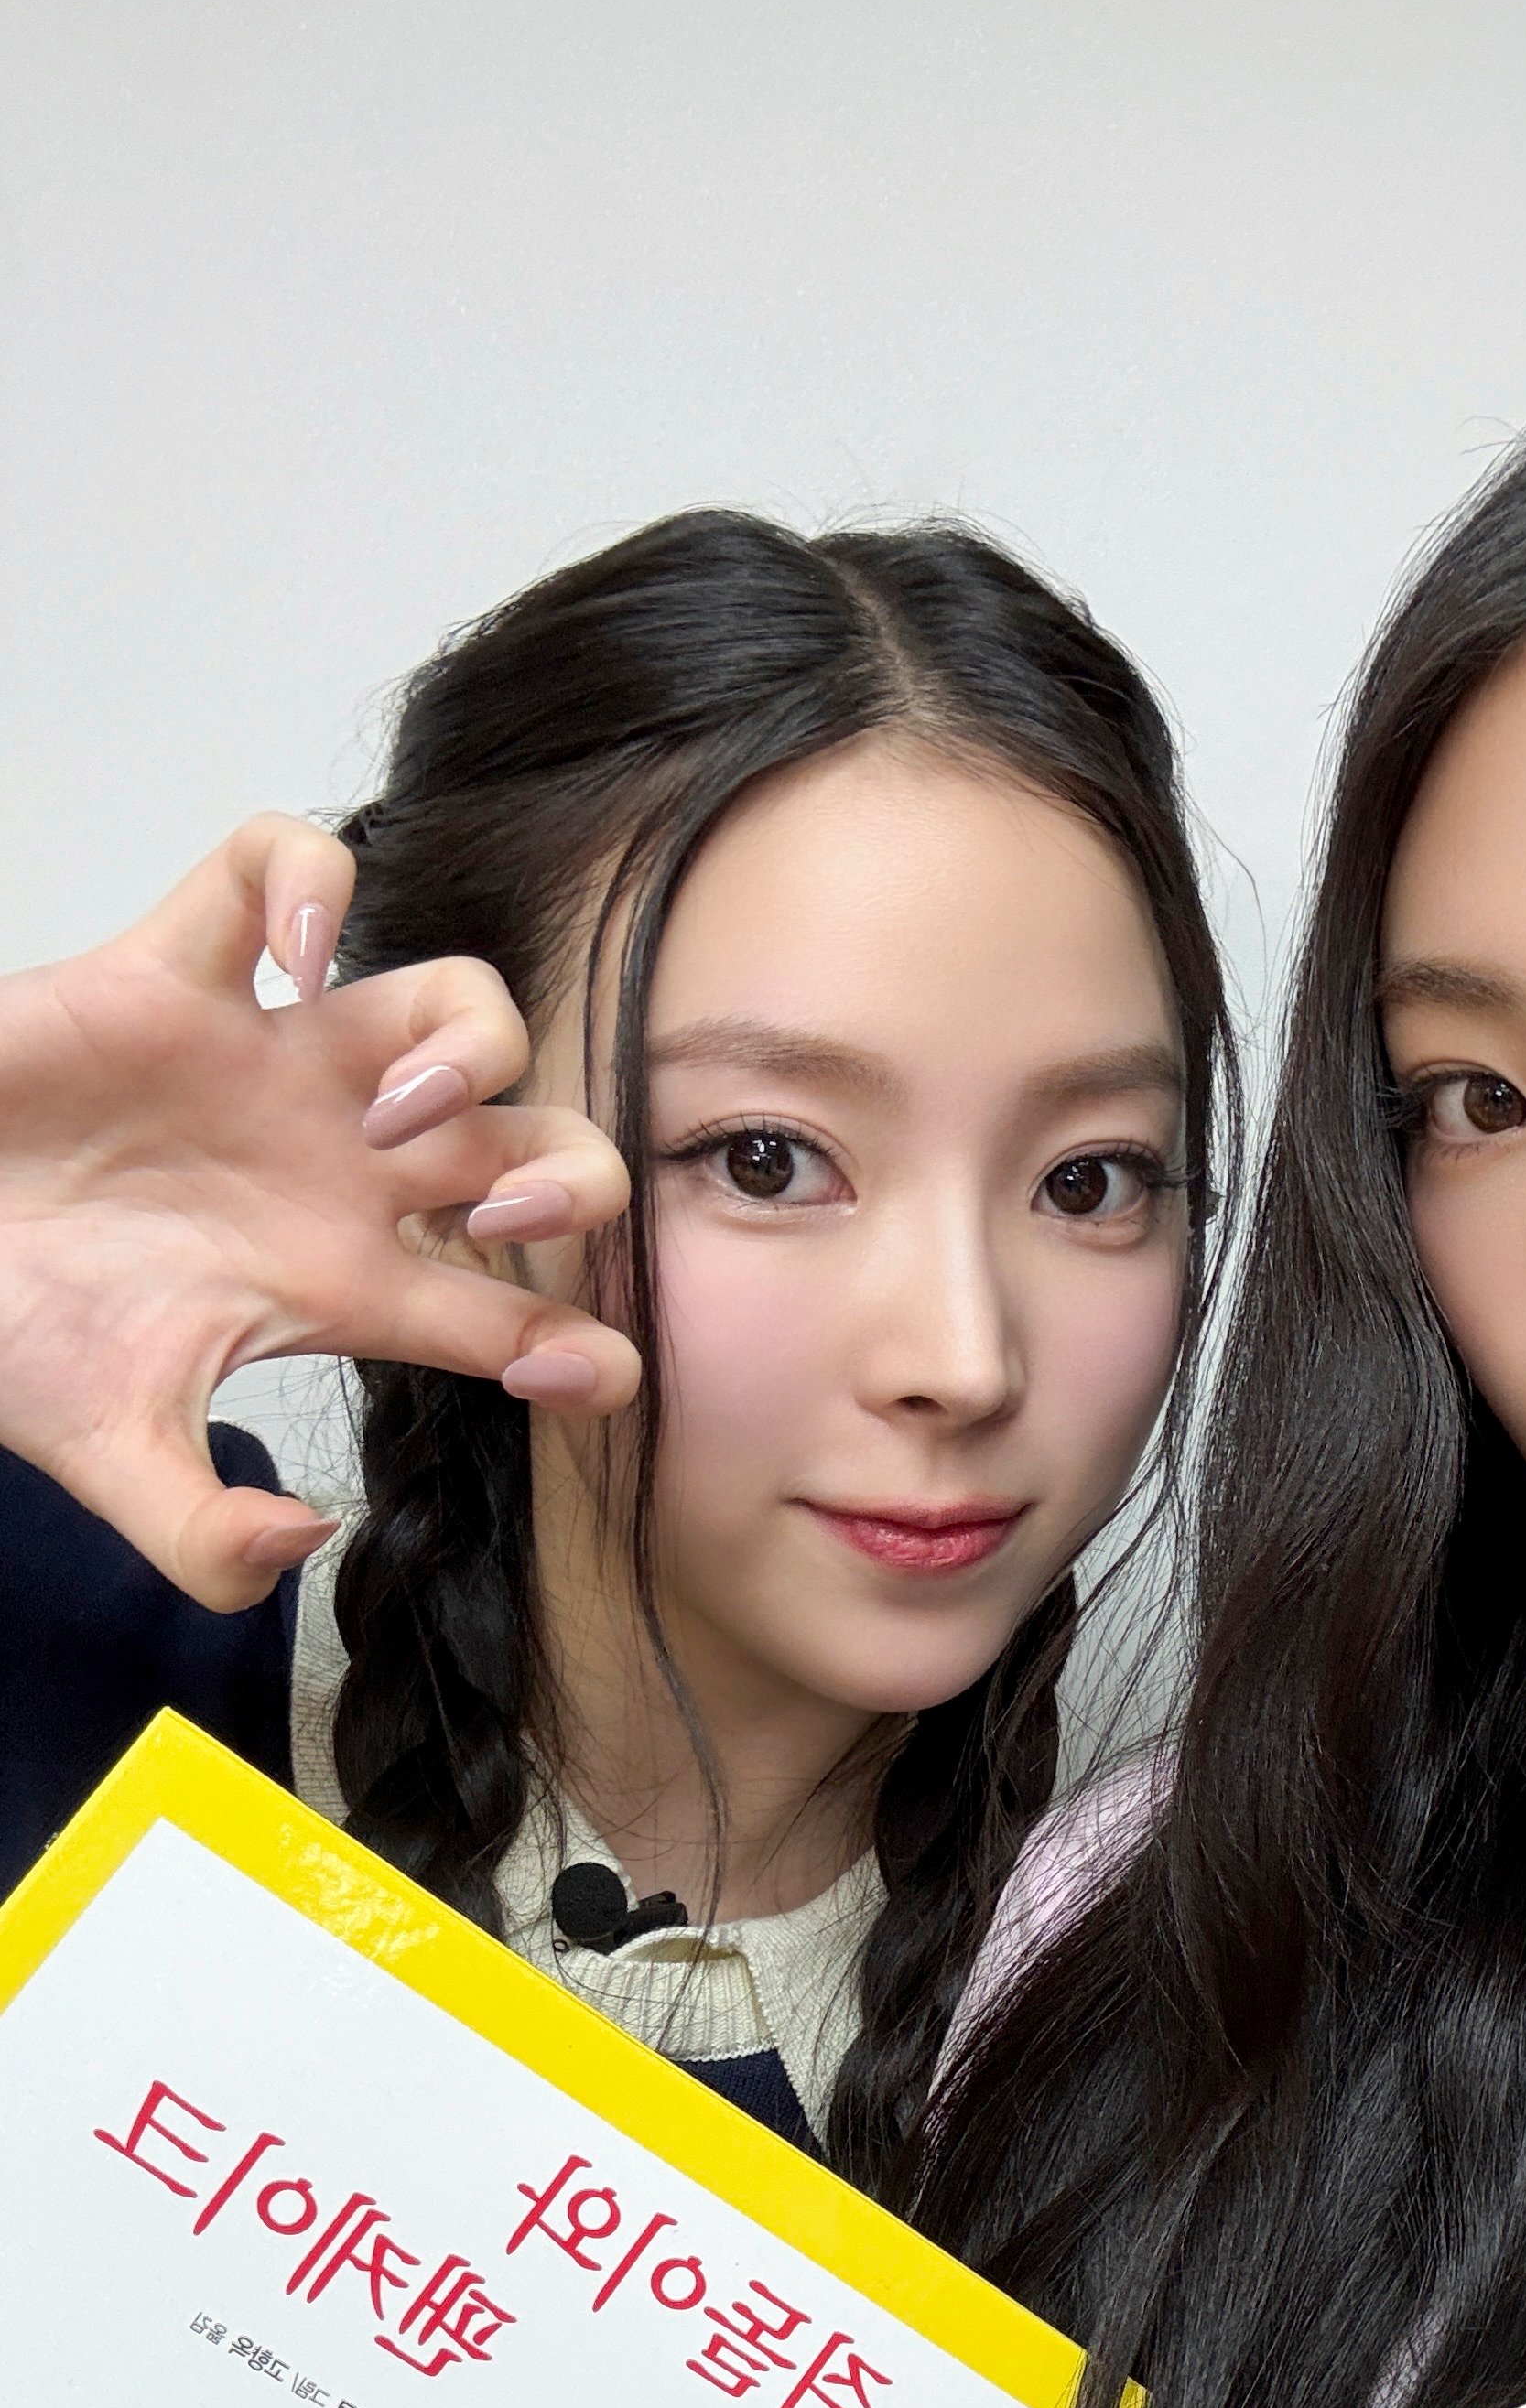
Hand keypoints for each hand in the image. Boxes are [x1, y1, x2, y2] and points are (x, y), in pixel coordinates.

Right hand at [0, 813, 637, 1610]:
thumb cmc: (6, 1329)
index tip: (585, 1370)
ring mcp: (269, 1067)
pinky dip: (309, 878)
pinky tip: (288, 951)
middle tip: (490, 1216)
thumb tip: (296, 1542)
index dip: (582, 1344)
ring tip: (390, 1110)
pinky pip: (275, 866)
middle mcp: (336, 1169)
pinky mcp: (172, 973)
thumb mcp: (107, 1453)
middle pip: (536, 1146)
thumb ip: (197, 1532)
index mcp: (341, 1283)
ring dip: (470, 1049)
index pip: (514, 1314)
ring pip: (457, 1006)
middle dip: (566, 1178)